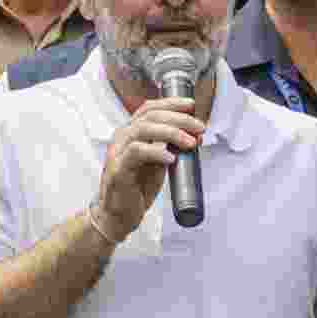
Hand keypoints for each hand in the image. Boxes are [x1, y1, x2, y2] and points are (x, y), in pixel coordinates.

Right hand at [91, 96, 204, 240]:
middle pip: (150, 116)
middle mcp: (122, 137)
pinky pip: (136, 153)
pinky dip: (156, 152)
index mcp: (131, 132)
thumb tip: (195, 137)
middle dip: (179, 119)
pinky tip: (171, 158)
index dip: (171, 103)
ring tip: (190, 143)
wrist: (119, 214)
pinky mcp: (118, 169)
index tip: (191, 105)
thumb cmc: (137, 187)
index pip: (150, 108)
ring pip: (143, 129)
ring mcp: (118, 152)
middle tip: (199, 128)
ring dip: (171, 133)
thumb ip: (171, 148)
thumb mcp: (158, 163)